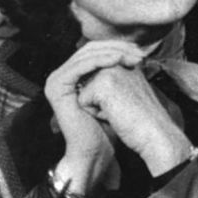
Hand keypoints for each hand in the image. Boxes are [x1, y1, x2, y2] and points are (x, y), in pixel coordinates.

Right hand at [44, 41, 145, 192]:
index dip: (118, 47)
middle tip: (138, 52)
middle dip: (116, 48)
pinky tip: (117, 60)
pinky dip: (100, 60)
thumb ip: (117, 71)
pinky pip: (81, 66)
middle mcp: (62, 74)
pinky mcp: (56, 86)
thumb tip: (135, 51)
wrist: (95, 150)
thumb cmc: (108, 126)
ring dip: (111, 52)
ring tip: (131, 56)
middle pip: (90, 49)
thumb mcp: (115, 92)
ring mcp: (56, 80)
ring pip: (87, 55)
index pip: (95, 50)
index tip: (140, 52)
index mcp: (73, 74)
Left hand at [78, 57, 193, 175]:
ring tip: (121, 112)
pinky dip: (97, 114)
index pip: (99, 79)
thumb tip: (90, 84)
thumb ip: (116, 82)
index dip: (108, 98)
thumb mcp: (131, 93)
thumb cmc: (145, 121)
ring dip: (99, 107)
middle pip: (89, 85)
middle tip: (126, 109)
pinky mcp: (101, 84)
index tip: (130, 105)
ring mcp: (110, 71)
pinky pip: (83, 102)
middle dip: (101, 101)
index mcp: (128, 62)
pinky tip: (117, 116)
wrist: (157, 134)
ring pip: (85, 92)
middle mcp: (119, 62)